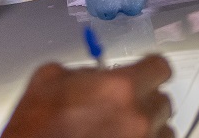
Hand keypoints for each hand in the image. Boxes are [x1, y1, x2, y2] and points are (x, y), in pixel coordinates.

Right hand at [2, 56, 173, 137]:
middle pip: (163, 100)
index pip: (161, 68)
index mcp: (119, 88)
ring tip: (121, 129)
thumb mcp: (49, 79)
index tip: (145, 72)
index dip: (150, 69)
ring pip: (164, 129)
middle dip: (145, 100)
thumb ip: (83, 70)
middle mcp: (137, 118)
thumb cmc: (34, 128)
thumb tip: (95, 74)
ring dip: (148, 127)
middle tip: (123, 105)